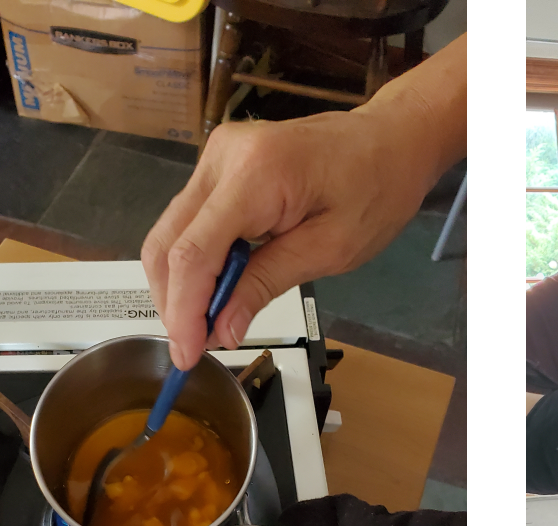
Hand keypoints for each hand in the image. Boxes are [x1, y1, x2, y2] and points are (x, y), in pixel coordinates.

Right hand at [143, 110, 441, 370]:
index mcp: (255, 174)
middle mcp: (223, 157)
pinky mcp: (220, 164)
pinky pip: (191, 219)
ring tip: (207, 324)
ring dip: (182, 282)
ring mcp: (217, 156)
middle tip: (195, 345)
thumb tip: (221, 329)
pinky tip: (217, 287)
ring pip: (171, 231)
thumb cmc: (377, 188)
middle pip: (168, 241)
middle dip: (174, 300)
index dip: (183, 310)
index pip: (193, 252)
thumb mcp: (330, 249)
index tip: (186, 353)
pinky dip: (197, 258)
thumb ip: (266, 284)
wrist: (389, 140)